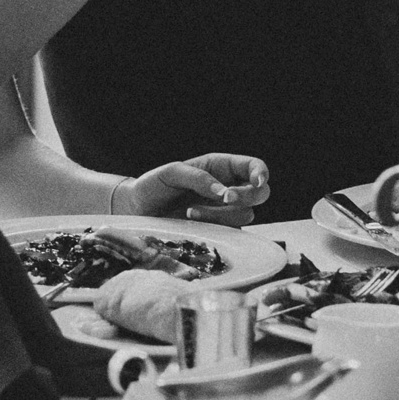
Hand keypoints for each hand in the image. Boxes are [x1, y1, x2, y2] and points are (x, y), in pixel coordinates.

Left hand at [111, 154, 270, 225]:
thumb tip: (223, 191)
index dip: (261, 172)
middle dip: (247, 196)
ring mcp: (223, 212)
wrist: (136, 211)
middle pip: (260, 193)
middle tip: (225, 198)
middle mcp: (227, 188)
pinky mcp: (217, 231)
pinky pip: (231, 233)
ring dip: (222, 214)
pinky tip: (192, 221)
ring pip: (246, 215)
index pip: (253, 166)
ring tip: (192, 211)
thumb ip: (199, 178)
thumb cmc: (153, 185)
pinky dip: (215, 228)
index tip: (257, 182)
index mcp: (220, 167)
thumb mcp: (172, 173)